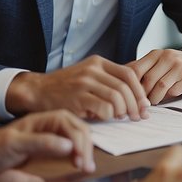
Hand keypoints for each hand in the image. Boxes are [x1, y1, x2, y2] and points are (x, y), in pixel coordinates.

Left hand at [0, 110, 96, 181]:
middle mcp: (50, 137)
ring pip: (76, 152)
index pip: (69, 123)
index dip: (78, 137)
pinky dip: (77, 175)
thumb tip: (68, 146)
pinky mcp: (47, 174)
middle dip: (86, 148)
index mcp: (42, 123)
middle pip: (78, 135)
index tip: (79, 153)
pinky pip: (67, 173)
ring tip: (87, 169)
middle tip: (85, 164)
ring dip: (85, 159)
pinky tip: (83, 176)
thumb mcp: (13, 142)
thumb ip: (40, 143)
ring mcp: (50, 155)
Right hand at [6, 55, 149, 120]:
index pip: (129, 74)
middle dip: (135, 105)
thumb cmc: (64, 88)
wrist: (36, 91)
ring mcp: (84, 82)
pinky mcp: (77, 97)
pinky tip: (104, 119)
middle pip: (125, 87)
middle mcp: (93, 70)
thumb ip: (107, 81)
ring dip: (123, 112)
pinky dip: (109, 116)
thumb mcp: (87, 76)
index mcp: (98, 63)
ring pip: (117, 98)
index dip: (140, 91)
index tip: (145, 105)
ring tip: (120, 118)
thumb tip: (135, 96)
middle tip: (137, 117)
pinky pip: (104, 108)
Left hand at [127, 47, 181, 104]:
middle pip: (147, 80)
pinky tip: (167, 97)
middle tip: (140, 103)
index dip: (129, 85)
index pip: (135, 69)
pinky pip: (173, 91)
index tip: (127, 96)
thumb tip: (119, 83)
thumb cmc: (173, 67)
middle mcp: (167, 57)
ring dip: (155, 98)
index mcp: (155, 54)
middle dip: (142, 95)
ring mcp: (179, 66)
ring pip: (160, 87)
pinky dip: (168, 97)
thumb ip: (141, 71)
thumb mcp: (157, 64)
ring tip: (153, 102)